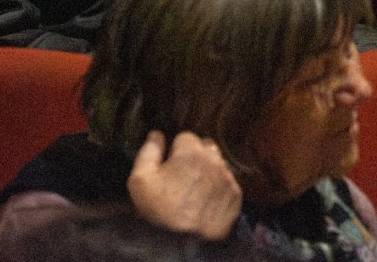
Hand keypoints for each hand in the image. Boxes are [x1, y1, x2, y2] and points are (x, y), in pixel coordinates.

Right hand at [128, 131, 242, 240]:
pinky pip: (227, 182)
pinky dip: (218, 187)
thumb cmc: (160, 209)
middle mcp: (214, 159)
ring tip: (195, 190)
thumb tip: (156, 134)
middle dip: (195, 156)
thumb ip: (148, 152)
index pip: (185, 137)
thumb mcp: (140, 180)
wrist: (184, 241)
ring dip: (209, 171)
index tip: (171, 164)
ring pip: (218, 164)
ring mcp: (227, 177)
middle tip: (183, 176)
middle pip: (205, 147)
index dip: (176, 150)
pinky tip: (207, 200)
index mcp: (191, 151)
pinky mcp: (235, 194)